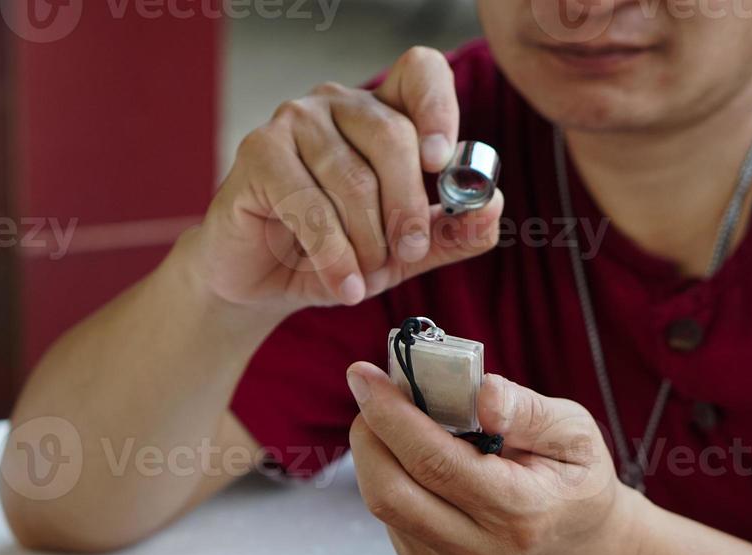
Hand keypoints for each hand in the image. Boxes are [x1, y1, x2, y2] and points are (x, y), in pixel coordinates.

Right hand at [191, 47, 503, 318]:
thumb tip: (492, 210)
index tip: (440, 163)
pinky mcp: (259, 153)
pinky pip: (309, 205)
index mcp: (381, 112)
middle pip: (392, 136)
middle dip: (407, 206)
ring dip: (366, 242)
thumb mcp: (402, 252)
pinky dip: (333, 255)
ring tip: (365, 277)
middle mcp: (338, 104)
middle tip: (408, 251)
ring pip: (352, 179)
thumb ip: (449, 232)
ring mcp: (294, 122)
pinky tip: (342, 284)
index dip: (438, 110)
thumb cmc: (333, 254)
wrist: (262, 282)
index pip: (420, 73)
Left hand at [345, 361, 642, 554]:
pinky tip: (416, 460)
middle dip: (368, 432)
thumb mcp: (574, 432)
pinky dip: (389, 475)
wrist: (579, 551)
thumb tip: (480, 393)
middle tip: (374, 393)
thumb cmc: (576, 482)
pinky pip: (389, 516)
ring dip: (375, 452)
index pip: (434, 461)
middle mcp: (480, 547)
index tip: (364, 375)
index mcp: (519, 511)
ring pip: (381, 503)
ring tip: (399, 420)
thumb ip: (526, 410)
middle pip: (389, 490)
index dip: (390, 414)